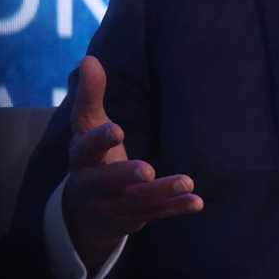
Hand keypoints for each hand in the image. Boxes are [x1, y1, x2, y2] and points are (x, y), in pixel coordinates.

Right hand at [63, 55, 201, 272]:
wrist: (82, 213)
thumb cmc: (91, 158)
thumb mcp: (87, 127)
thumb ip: (90, 95)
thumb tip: (89, 58)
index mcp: (81, 158)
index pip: (86, 148)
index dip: (99, 140)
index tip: (117, 129)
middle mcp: (93, 185)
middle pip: (107, 182)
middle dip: (126, 176)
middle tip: (147, 170)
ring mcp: (113, 206)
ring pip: (137, 202)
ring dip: (162, 193)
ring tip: (187, 182)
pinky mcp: (134, 219)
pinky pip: (156, 215)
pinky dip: (176, 209)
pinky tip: (197, 202)